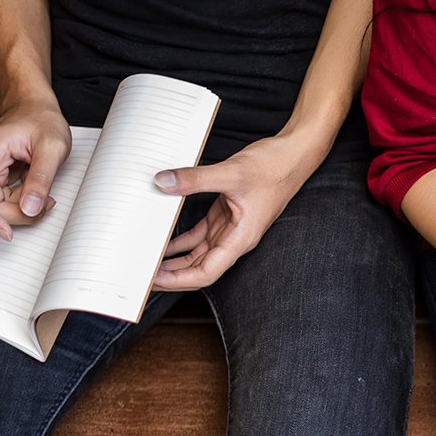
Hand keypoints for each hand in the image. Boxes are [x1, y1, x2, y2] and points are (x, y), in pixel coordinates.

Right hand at [0, 99, 71, 239]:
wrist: (34, 107)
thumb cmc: (41, 120)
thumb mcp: (52, 147)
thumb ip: (42, 179)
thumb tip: (30, 208)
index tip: (5, 232)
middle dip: (18, 211)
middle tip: (46, 203)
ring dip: (21, 207)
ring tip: (44, 193)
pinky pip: (2, 199)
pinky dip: (21, 201)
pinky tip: (34, 190)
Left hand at [152, 134, 325, 289]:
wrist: (293, 156)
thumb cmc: (275, 168)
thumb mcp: (231, 172)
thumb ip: (194, 179)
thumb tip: (164, 181)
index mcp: (241, 239)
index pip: (206, 272)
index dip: (179, 279)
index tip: (155, 279)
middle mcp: (235, 239)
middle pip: (199, 268)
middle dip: (172, 274)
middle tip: (142, 274)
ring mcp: (231, 228)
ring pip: (198, 254)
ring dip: (175, 260)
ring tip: (148, 261)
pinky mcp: (227, 214)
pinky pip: (200, 235)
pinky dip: (182, 240)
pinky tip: (164, 239)